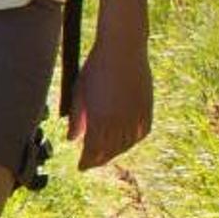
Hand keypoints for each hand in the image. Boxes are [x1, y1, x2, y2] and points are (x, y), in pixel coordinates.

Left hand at [67, 34, 152, 170]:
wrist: (123, 49)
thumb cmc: (95, 68)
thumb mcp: (79, 93)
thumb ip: (76, 119)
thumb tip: (71, 140)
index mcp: (99, 120)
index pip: (92, 151)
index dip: (86, 162)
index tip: (81, 167)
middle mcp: (119, 122)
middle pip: (109, 152)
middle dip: (99, 159)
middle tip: (91, 163)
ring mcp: (135, 116)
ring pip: (125, 145)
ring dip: (115, 152)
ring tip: (106, 154)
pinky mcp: (147, 110)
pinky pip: (140, 133)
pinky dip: (132, 140)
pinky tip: (125, 142)